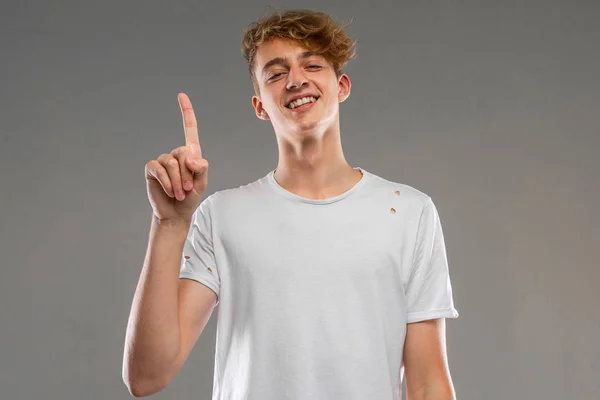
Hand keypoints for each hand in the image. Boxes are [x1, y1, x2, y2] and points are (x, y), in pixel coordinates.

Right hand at [145, 93, 208, 221]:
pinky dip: (166, 181)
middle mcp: (176, 154)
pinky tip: (170, 191)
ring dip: (177, 181)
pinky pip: (158, 168)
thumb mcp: (202, 184)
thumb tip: (190, 156)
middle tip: (188, 189)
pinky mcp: (152, 169)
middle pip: (183, 152)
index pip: (189, 129)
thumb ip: (201, 168)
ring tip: (179, 194)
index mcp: (191, 154)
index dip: (186, 112)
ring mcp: (163, 161)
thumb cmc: (190, 197)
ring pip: (171, 163)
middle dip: (187, 173)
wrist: (176, 213)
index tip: (181, 95)